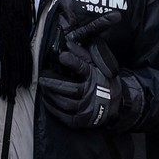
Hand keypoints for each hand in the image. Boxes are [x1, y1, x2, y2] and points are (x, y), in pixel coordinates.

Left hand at [40, 7, 130, 128]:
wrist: (117, 103)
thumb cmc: (103, 77)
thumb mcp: (98, 59)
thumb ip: (84, 48)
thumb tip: (69, 38)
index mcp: (96, 76)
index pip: (83, 68)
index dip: (73, 61)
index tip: (62, 56)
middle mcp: (92, 94)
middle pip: (70, 89)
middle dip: (54, 82)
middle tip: (41, 75)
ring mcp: (87, 109)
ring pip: (65, 103)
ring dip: (51, 94)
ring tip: (42, 86)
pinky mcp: (82, 121)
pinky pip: (64, 116)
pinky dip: (53, 109)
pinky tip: (47, 100)